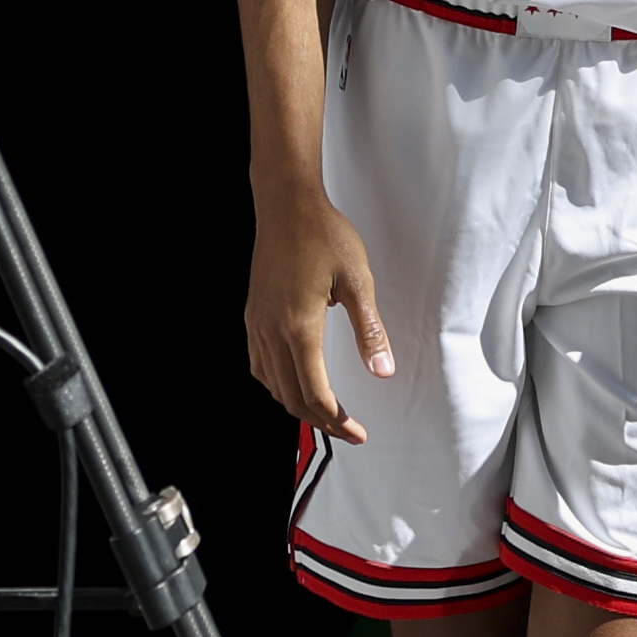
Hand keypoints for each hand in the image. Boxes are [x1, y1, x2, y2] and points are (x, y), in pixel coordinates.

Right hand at [246, 192, 395, 443]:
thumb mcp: (358, 281)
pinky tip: (293, 382)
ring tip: (325, 412)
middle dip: (321, 421)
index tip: (358, 433)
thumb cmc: (324, 235)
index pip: (315, 394)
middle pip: (291, 398)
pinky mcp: (253, 314)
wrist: (286, 203)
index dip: (337, 421)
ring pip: (272, 385)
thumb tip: (383, 371)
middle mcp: (272, 331)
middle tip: (348, 429)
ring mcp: (258, 323)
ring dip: (298, 406)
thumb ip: (370, 331)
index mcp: (299, 327)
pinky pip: (259, 365)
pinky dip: (277, 385)